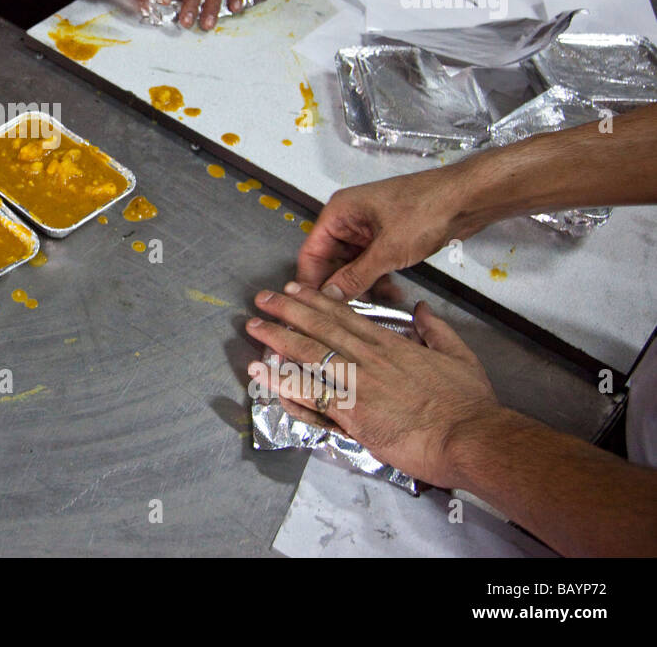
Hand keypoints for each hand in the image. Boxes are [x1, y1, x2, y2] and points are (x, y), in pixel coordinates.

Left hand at [245, 283, 499, 486]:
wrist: (472, 437)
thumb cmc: (469, 403)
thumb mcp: (459, 355)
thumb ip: (437, 329)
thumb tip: (423, 309)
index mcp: (392, 345)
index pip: (345, 316)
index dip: (316, 301)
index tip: (295, 289)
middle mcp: (370, 359)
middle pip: (320, 328)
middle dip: (288, 310)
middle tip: (263, 298)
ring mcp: (359, 385)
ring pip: (309, 355)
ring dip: (277, 339)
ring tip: (254, 327)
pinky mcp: (352, 414)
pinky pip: (309, 395)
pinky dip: (282, 383)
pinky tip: (261, 373)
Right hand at [296, 165, 475, 301]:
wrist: (467, 198)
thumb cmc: (426, 210)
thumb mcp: (387, 250)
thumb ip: (355, 276)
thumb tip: (330, 296)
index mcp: (339, 213)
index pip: (311, 251)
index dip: (310, 280)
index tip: (311, 307)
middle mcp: (349, 219)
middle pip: (331, 260)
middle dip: (341, 285)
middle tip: (347, 311)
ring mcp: (369, 229)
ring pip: (353, 265)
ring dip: (363, 284)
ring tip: (376, 303)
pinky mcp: (387, 237)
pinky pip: (372, 263)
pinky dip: (378, 278)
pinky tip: (391, 292)